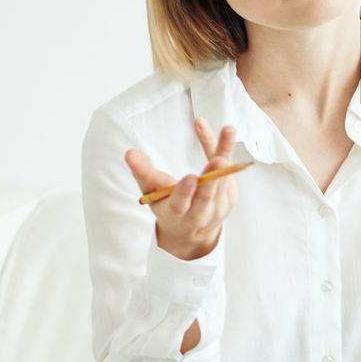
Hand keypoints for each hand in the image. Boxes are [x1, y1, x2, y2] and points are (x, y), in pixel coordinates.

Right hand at [125, 118, 238, 260]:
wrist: (189, 230)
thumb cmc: (167, 204)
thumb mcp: (152, 191)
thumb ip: (142, 172)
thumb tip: (130, 153)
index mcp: (175, 214)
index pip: (180, 205)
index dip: (185, 192)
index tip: (190, 178)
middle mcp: (199, 214)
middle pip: (207, 195)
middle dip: (212, 178)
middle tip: (218, 160)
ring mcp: (217, 208)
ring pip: (223, 180)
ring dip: (225, 153)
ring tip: (228, 130)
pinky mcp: (230, 198)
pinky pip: (229, 171)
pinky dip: (226, 149)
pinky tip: (226, 132)